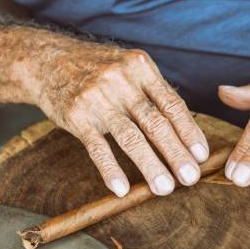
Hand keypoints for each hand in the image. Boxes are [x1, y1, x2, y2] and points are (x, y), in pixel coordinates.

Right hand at [26, 32, 208, 195]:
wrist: (47, 59)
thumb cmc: (97, 69)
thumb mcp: (128, 68)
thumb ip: (153, 93)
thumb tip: (186, 130)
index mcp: (141, 68)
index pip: (172, 104)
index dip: (189, 132)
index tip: (203, 155)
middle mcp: (121, 81)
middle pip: (155, 123)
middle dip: (176, 153)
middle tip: (191, 178)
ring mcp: (97, 98)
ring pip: (130, 137)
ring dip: (150, 165)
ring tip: (165, 189)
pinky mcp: (76, 116)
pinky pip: (97, 148)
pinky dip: (110, 170)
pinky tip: (121, 189)